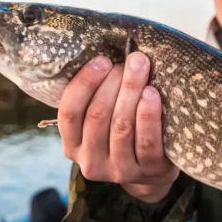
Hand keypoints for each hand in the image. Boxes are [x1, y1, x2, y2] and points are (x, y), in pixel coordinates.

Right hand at [56, 52, 179, 202]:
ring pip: (121, 125)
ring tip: (141, 68)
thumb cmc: (121, 133)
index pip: (69, 112)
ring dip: (131, 91)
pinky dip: (148, 114)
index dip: (84, 83)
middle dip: (113, 82)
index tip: (102, 60)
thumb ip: (93, 98)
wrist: (151, 173)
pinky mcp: (147, 171)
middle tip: (130, 60)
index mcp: (72, 146)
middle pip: (97, 115)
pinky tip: (152, 93)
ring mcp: (119, 170)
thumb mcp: (100, 123)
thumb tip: (100, 49)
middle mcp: (90, 162)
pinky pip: (147, 140)